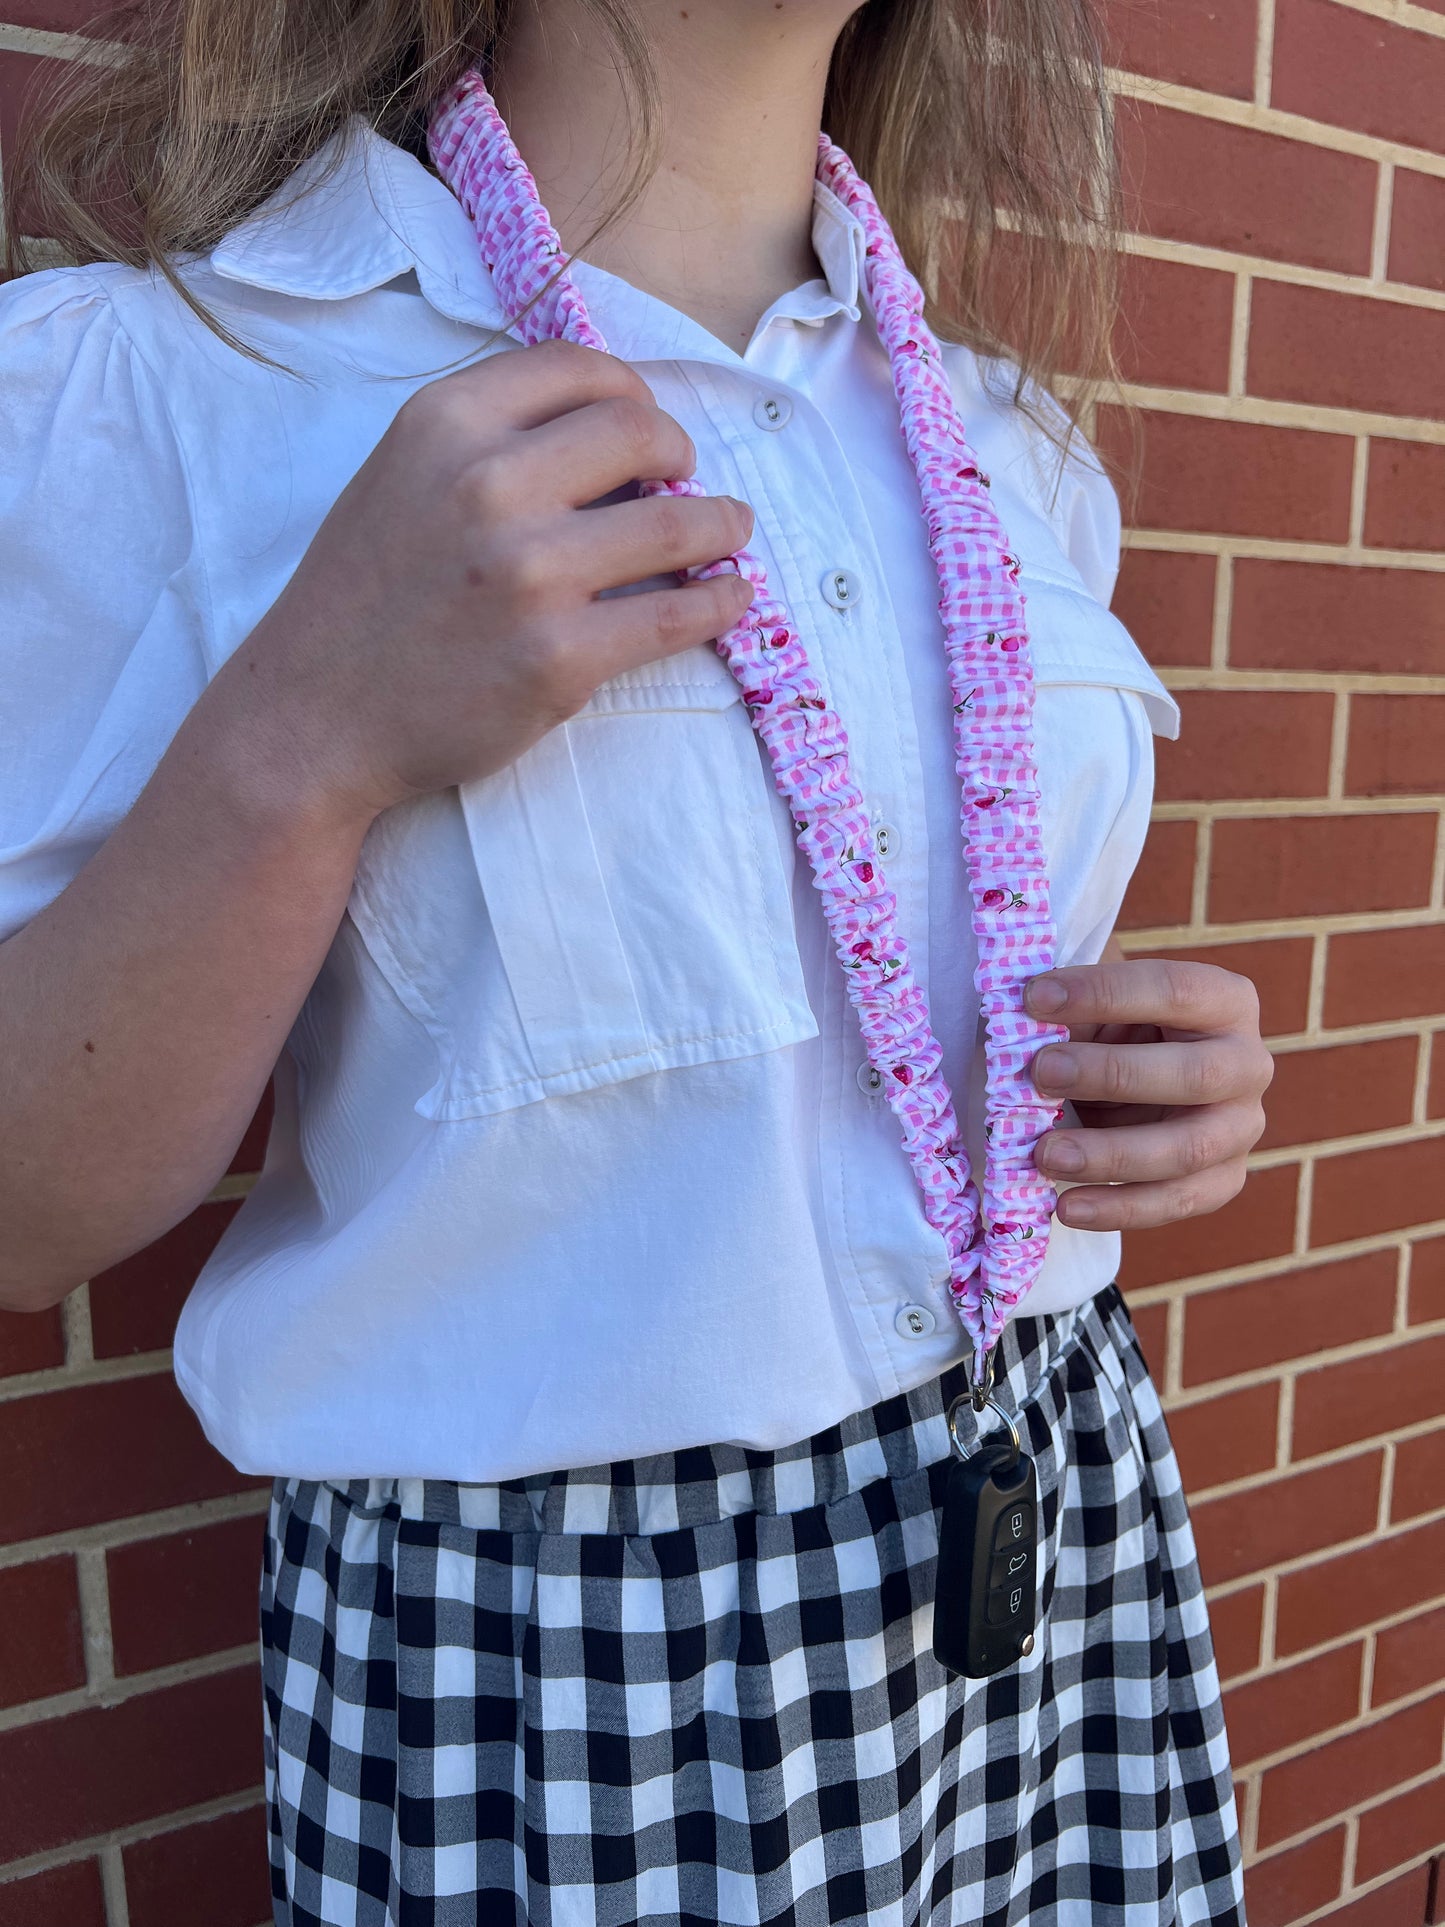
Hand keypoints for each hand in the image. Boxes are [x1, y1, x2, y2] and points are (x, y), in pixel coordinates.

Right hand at [227, 339, 754, 821]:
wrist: (316, 715)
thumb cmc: (365, 596)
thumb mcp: (402, 476)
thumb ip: (489, 439)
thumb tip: (614, 430)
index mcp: (445, 424)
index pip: (579, 369)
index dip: (633, 392)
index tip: (646, 426)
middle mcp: (488, 485)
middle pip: (641, 433)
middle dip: (682, 454)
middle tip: (688, 481)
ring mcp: (529, 576)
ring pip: (677, 525)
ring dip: (722, 525)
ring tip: (730, 532)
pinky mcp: (561, 658)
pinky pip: (678, 616)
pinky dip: (721, 600)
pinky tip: (730, 595)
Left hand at [1024, 958, 1273, 1231]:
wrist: (1137, 1084)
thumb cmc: (1113, 1034)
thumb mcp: (1098, 1010)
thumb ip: (1069, 1011)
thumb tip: (1020, 1021)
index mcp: (1225, 1001)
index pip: (1173, 990)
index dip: (1105, 993)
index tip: (1035, 997)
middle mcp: (1248, 1063)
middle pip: (1194, 1074)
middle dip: (1111, 1074)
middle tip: (1040, 1072)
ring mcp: (1242, 1128)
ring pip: (1187, 1149)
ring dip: (1110, 1155)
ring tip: (1044, 1154)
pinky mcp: (1223, 1179)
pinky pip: (1178, 1202)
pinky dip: (1119, 1209)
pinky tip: (1067, 1207)